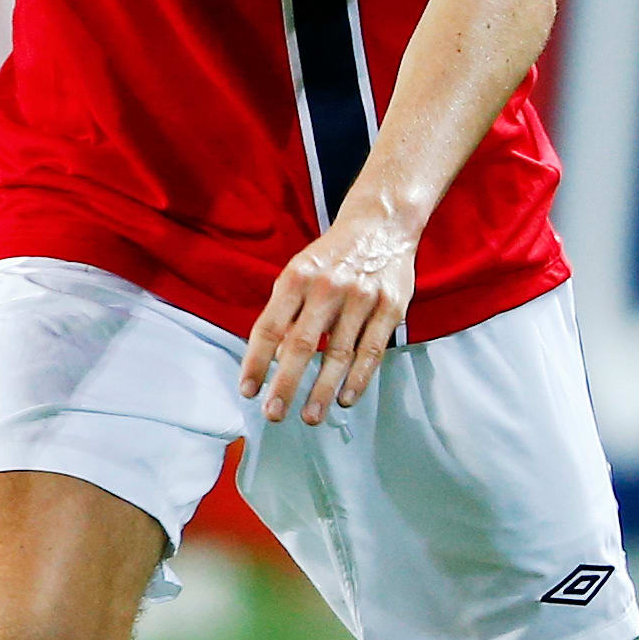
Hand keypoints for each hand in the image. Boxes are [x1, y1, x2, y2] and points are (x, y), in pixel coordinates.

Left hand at [239, 204, 418, 426]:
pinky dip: (358, 378)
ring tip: (310, 416)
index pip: (269, 326)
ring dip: (322, 390)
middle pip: (301, 344)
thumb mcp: (299, 272)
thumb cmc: (332, 256)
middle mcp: (327, 286)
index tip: (248, 391)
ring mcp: (361, 297)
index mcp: (297, 277)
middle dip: (285, 384)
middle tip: (274, 413)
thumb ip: (285, 312)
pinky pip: (372, 350)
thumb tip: (270, 358)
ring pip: (338, 353)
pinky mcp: (390, 306)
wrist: (380, 223)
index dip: (255, 362)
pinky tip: (345, 398)